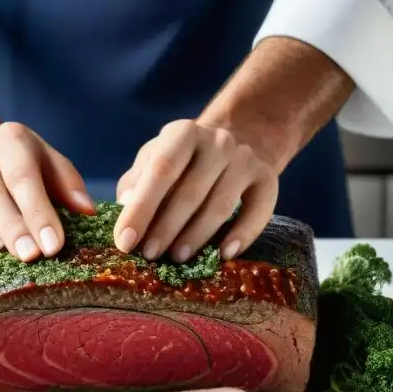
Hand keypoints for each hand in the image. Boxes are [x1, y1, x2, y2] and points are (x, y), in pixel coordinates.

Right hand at [0, 122, 93, 260]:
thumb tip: (88, 211)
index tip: (53, 245)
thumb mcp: (46, 161)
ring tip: (0, 253)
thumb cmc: (18, 165)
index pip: (24, 178)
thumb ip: (68, 184)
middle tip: (30, 256)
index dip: (38, 212)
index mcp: (11, 141)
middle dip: (13, 228)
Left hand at [113, 120, 277, 261]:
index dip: (141, 209)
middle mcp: (218, 142)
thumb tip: (125, 207)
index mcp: (183, 133)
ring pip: (221, 205)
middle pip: (191, 191)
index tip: (124, 241)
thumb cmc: (183, 161)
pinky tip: (224, 255)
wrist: (238, 139)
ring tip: (177, 258)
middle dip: (167, 228)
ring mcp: (245, 160)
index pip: (160, 170)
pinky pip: (257, 212)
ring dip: (197, 236)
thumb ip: (135, 182)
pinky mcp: (267, 179)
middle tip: (149, 255)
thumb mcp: (154, 159)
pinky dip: (242, 235)